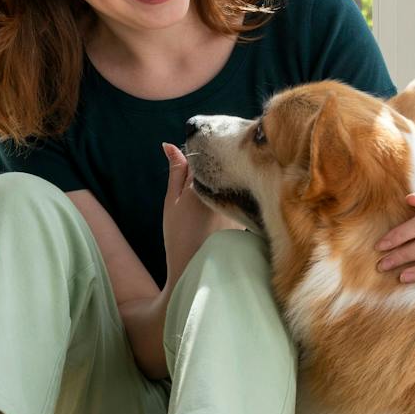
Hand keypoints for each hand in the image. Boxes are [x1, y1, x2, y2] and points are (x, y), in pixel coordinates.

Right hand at [160, 142, 235, 287]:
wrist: (194, 268)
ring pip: (230, 183)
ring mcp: (237, 204)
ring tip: (206, 206)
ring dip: (221, 183)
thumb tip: (170, 145)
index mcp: (204, 185)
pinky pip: (238, 198)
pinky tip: (217, 216)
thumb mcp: (172, 202)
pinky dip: (230, 199)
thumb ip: (175, 172)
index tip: (188, 165)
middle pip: (220, 169)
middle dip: (210, 170)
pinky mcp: (245, 216)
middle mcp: (224, 191)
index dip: (196, 157)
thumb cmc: (178, 236)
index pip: (203, 157)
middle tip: (198, 189)